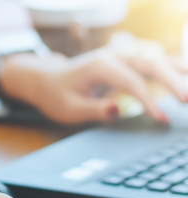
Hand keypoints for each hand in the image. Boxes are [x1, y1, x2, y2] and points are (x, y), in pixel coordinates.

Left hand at [0, 47, 187, 124]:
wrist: (46, 79)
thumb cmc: (56, 95)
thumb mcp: (69, 109)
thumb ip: (93, 110)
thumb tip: (119, 111)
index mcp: (99, 66)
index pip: (131, 81)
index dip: (148, 100)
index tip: (160, 118)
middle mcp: (113, 56)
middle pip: (150, 63)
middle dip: (171, 81)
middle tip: (187, 101)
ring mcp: (120, 56)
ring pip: (156, 58)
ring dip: (177, 71)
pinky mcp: (125, 62)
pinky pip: (152, 62)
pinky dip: (171, 68)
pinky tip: (185, 76)